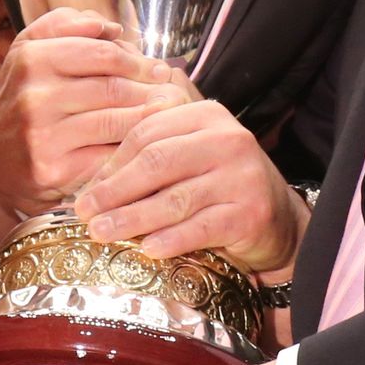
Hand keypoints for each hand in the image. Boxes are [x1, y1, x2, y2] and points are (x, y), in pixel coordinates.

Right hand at [0, 7, 187, 210]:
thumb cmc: (27, 96)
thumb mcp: (32, 50)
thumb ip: (66, 24)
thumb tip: (109, 26)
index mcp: (31, 58)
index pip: (101, 53)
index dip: (137, 61)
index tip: (159, 69)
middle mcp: (33, 96)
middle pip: (112, 88)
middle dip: (149, 90)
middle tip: (173, 93)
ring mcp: (42, 135)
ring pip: (114, 121)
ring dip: (148, 117)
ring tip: (168, 114)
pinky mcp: (52, 170)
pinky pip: (107, 156)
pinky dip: (132, 149)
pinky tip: (146, 144)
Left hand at [73, 99, 308, 272]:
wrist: (279, 218)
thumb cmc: (221, 184)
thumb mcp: (192, 153)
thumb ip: (154, 147)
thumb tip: (91, 166)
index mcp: (206, 115)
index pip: (148, 132)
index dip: (112, 162)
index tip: (87, 188)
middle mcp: (227, 139)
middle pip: (157, 162)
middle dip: (115, 189)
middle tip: (85, 212)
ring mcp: (241, 176)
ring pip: (175, 198)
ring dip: (132, 218)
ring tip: (102, 233)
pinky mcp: (251, 213)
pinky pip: (201, 228)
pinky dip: (170, 239)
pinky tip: (146, 249)